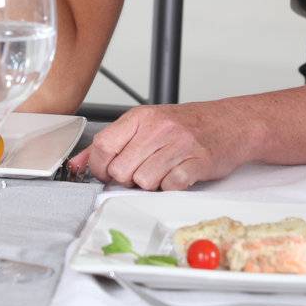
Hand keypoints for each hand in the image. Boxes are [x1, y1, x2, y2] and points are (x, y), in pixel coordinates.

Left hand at [65, 101, 254, 189]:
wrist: (229, 123)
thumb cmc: (184, 126)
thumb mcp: (144, 126)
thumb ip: (110, 144)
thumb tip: (76, 164)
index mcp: (140, 117)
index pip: (103, 146)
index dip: (100, 167)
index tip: (109, 172)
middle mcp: (158, 128)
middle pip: (121, 170)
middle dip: (128, 179)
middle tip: (143, 171)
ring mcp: (179, 144)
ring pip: (144, 182)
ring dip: (151, 184)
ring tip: (163, 171)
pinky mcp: (198, 162)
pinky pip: (170, 187)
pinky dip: (171, 187)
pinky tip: (178, 175)